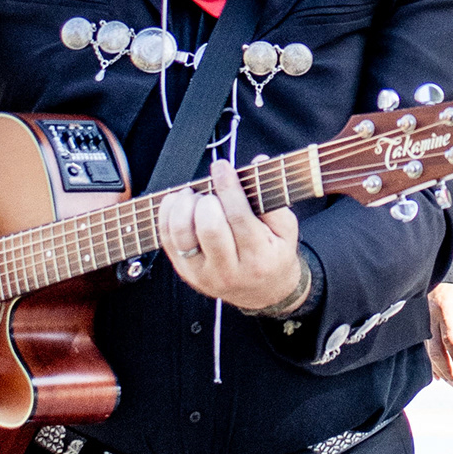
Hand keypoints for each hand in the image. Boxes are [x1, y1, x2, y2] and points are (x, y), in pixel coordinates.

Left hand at [157, 160, 303, 310]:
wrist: (263, 292)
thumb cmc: (273, 254)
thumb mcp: (286, 230)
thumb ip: (273, 197)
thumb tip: (259, 161)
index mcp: (258, 258)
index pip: (239, 217)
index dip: (228, 187)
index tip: (222, 167)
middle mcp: (230, 271)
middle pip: (209, 228)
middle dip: (207, 200)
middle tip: (212, 193)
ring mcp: (204, 274)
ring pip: (182, 234)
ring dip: (183, 206)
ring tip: (194, 196)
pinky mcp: (185, 272)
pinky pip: (167, 239)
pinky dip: (168, 214)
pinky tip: (179, 202)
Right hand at [428, 282, 452, 386]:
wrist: (432, 284)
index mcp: (444, 312)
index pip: (450, 338)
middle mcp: (431, 322)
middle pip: (437, 351)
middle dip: (448, 370)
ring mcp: (423, 329)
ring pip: (430, 354)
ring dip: (442, 371)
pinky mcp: (421, 333)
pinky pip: (426, 352)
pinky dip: (433, 366)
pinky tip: (440, 377)